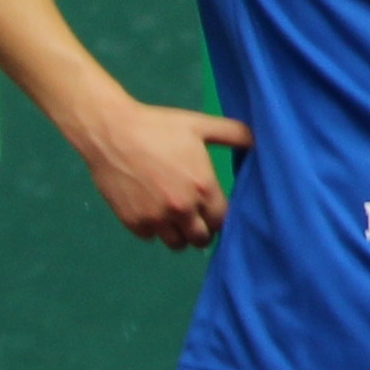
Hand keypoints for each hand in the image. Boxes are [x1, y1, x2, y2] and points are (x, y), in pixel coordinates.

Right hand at [72, 94, 249, 246]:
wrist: (110, 132)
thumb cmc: (158, 126)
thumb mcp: (200, 125)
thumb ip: (234, 134)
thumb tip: (259, 141)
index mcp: (203, 188)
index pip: (222, 221)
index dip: (218, 217)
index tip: (212, 210)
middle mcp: (182, 209)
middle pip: (202, 238)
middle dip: (201, 230)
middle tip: (195, 218)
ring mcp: (156, 218)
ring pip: (176, 244)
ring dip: (179, 234)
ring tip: (175, 218)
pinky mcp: (133, 221)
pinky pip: (150, 237)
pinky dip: (152, 229)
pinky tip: (151, 211)